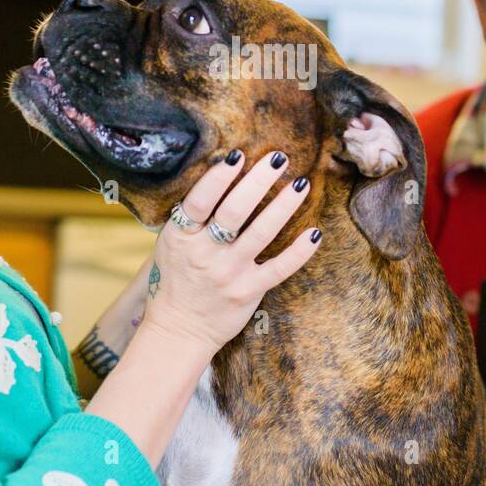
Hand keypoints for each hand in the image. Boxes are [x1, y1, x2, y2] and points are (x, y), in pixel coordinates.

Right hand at [141, 149, 320, 355]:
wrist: (178, 330)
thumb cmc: (175, 280)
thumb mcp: (170, 245)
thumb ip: (190, 218)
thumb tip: (218, 175)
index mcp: (181, 237)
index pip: (199, 201)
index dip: (218, 177)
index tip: (238, 156)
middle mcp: (205, 253)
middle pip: (234, 211)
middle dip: (258, 181)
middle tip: (279, 158)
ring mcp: (229, 273)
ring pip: (261, 233)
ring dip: (284, 206)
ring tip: (300, 183)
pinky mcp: (249, 291)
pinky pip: (280, 268)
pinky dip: (300, 251)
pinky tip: (315, 232)